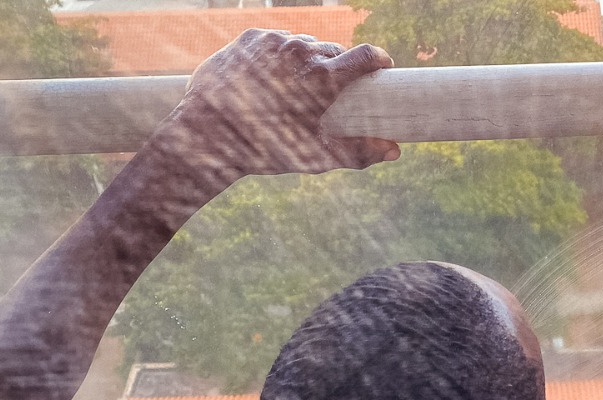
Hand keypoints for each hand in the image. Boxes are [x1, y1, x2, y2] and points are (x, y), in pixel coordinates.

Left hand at [162, 31, 398, 180]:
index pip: (365, 55)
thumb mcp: (316, 157)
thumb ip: (359, 153)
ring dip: (307, 60)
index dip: (377, 60)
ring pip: (303, 44)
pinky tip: (272, 78)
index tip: (382, 67)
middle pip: (333, 50)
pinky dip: (279, 56)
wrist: (208, 134)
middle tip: (332, 89)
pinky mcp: (250, 39)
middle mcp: (301, 52)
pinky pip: (275, 42)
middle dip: (337, 66)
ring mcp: (274, 42)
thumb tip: (395, 150)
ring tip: (298, 86)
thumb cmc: (266, 149)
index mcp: (323, 79)